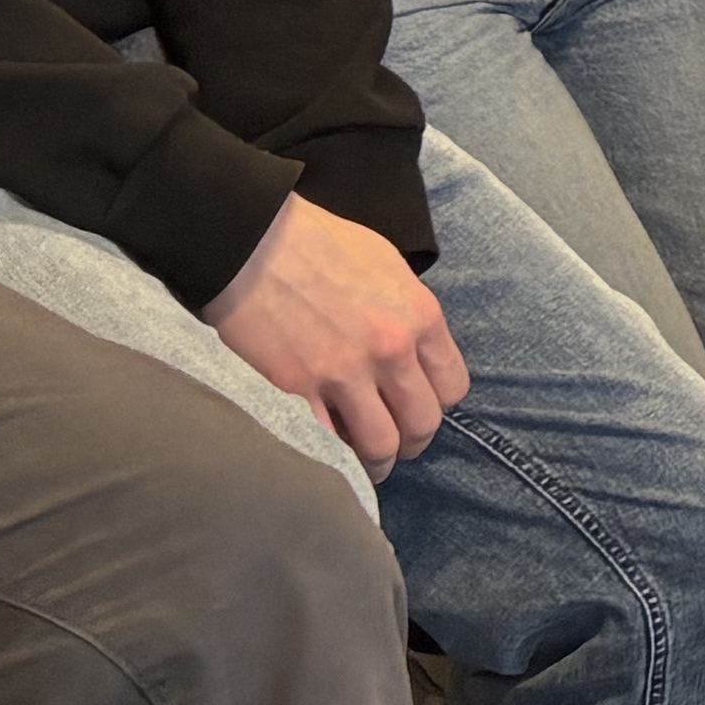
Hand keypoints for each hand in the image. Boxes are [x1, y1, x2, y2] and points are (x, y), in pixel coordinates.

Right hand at [205, 194, 469, 468]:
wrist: (251, 243)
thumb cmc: (320, 244)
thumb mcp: (388, 266)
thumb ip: (409, 314)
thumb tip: (415, 352)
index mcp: (421, 317)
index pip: (453, 388)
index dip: (436, 404)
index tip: (417, 407)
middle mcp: (392, 350)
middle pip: (422, 423)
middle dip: (411, 441)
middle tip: (394, 443)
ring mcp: (345, 374)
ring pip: (382, 445)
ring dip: (377, 460)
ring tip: (364, 461)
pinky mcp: (297, 392)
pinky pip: (329, 444)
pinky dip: (333, 457)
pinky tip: (328, 453)